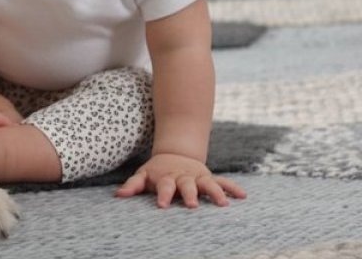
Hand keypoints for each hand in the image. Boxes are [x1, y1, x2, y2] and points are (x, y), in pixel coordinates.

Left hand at [115, 153, 246, 207]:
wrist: (174, 155)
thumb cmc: (156, 172)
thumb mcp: (143, 175)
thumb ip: (132, 185)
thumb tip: (118, 195)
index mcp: (167, 178)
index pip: (164, 187)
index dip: (162, 195)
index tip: (162, 206)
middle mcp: (184, 177)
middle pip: (187, 185)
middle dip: (190, 194)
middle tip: (192, 205)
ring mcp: (198, 177)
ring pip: (208, 183)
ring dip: (215, 193)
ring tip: (223, 204)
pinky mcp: (209, 177)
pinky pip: (223, 182)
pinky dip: (232, 188)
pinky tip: (243, 196)